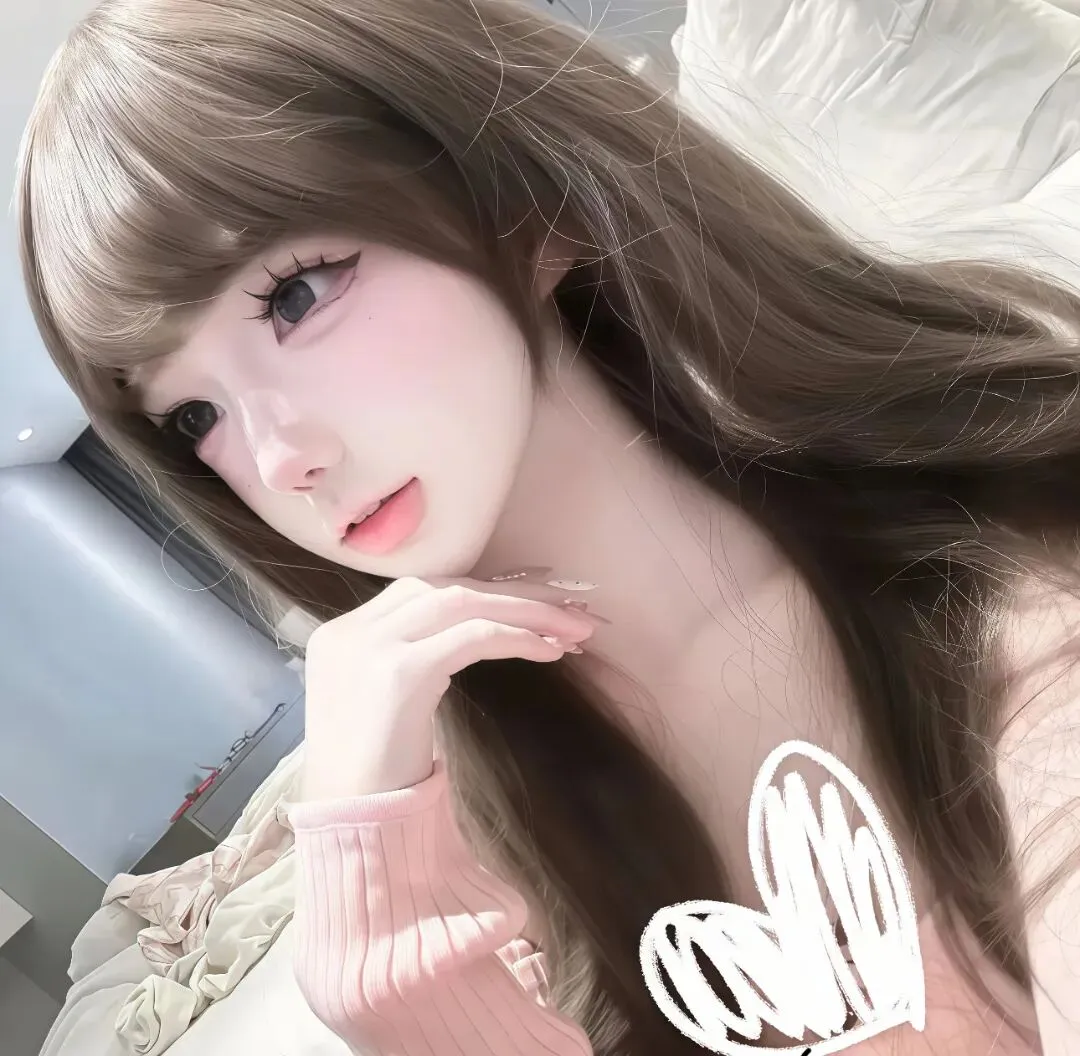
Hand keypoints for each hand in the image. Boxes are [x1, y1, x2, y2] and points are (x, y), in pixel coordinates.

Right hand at [299, 574, 599, 801]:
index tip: (533, 601)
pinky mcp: (398, 673)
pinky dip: (517, 637)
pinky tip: (551, 651)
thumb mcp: (385, 701)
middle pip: (445, 589)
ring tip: (575, 628)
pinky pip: (472, 638)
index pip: (422, 591)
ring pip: (462, 603)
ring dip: (526, 611)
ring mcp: (370, 648)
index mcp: (341, 634)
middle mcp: (350, 631)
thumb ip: (412, 657)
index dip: (483, 591)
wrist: (350, 827)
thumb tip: (485, 630)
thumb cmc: (376, 776)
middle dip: (513, 594)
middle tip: (570, 607)